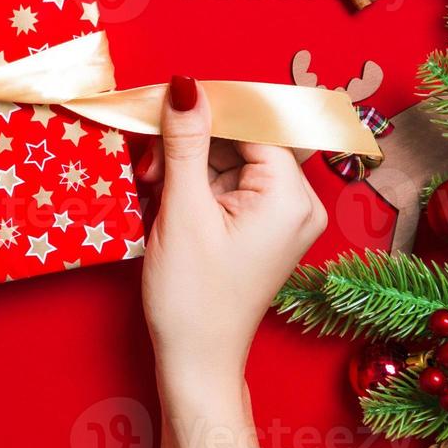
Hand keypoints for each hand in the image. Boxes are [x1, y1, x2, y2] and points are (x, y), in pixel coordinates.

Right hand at [139, 76, 325, 399]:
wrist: (195, 362)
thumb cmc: (192, 297)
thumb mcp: (183, 211)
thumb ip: (185, 142)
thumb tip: (186, 85)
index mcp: (291, 196)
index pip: (251, 124)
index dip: (204, 113)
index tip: (161, 109)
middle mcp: (298, 203)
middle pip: (239, 142)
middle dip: (189, 145)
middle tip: (149, 166)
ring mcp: (281, 218)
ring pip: (228, 162)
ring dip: (186, 167)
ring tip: (153, 188)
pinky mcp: (262, 230)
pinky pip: (228, 187)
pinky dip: (194, 188)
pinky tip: (167, 201)